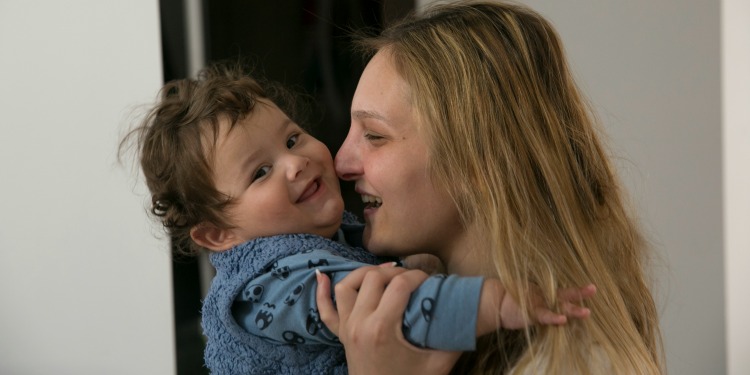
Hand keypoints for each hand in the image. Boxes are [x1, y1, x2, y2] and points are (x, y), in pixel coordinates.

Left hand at [316, 266, 461, 374]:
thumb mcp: (438, 363)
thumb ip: (455, 337)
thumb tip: (473, 312)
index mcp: (382, 329)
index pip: (400, 285)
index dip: (418, 276)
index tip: (430, 279)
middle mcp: (360, 324)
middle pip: (374, 278)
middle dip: (396, 272)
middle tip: (412, 279)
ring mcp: (347, 328)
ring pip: (348, 286)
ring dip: (366, 274)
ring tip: (385, 273)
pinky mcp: (341, 335)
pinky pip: (325, 310)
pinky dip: (322, 292)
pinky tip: (322, 276)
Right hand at [479, 282, 595, 332]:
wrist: (496, 303)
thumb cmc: (515, 302)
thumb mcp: (532, 302)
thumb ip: (544, 302)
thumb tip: (559, 304)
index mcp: (547, 294)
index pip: (566, 292)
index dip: (578, 290)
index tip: (592, 287)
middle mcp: (546, 298)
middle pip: (566, 295)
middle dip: (580, 293)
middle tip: (593, 289)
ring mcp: (539, 304)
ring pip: (559, 306)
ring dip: (573, 310)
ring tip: (587, 312)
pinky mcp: (532, 312)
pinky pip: (544, 316)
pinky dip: (553, 318)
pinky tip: (563, 320)